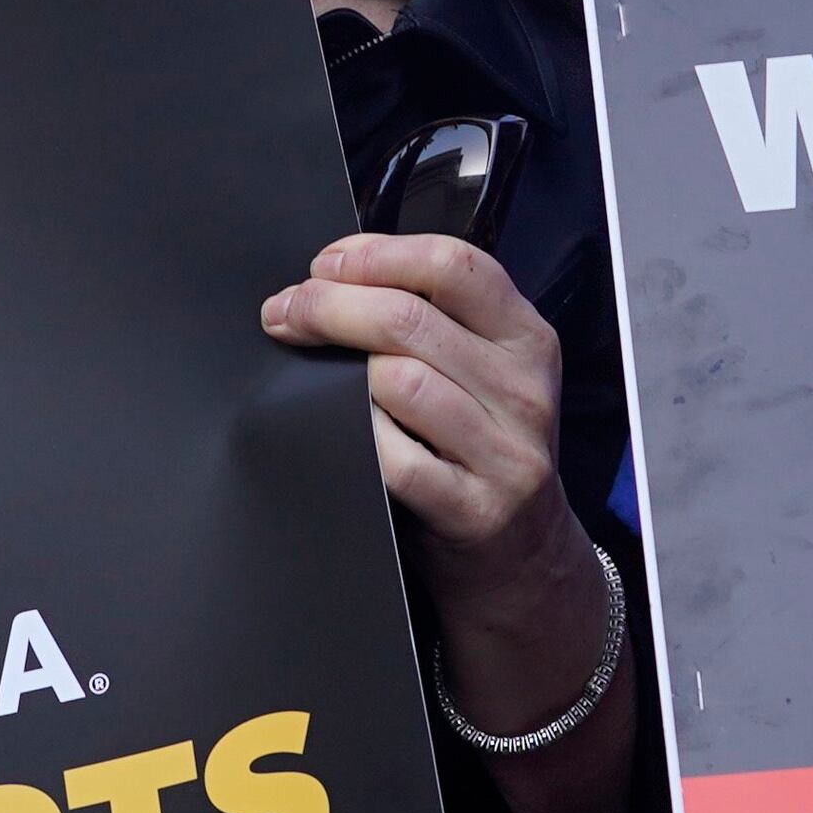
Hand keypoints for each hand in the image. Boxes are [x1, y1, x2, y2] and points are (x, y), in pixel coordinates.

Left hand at [263, 231, 577, 605]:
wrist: (523, 558)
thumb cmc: (483, 451)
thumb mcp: (487, 375)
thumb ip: (436, 322)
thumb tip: (335, 278)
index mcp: (526, 340)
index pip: (455, 265)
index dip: (378, 255)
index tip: (325, 264)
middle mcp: (522, 391)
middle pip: (410, 318)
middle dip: (329, 306)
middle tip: (286, 312)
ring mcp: (504, 453)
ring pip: (399, 382)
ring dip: (338, 370)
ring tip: (309, 370)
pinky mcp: (473, 509)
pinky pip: (395, 458)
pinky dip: (356, 437)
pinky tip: (337, 431)